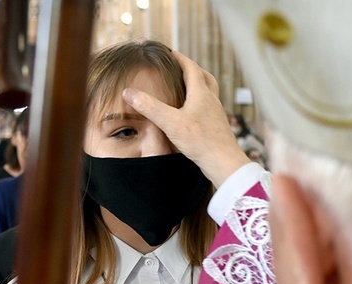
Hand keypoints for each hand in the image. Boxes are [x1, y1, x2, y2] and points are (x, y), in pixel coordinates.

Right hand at [122, 51, 249, 187]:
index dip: (181, 59)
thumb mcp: (170, 123)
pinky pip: (210, 109)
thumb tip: (128, 92)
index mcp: (201, 94)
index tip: (172, 53)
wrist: (223, 162)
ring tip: (187, 90)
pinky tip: (193, 114)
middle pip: (205, 78)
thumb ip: (149, 107)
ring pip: (209, 93)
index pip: (191, 68)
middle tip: (182, 68)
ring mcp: (217, 114)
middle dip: (193, 70)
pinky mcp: (217, 127)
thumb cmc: (200, 141)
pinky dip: (201, 104)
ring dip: (199, 87)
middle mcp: (212, 101)